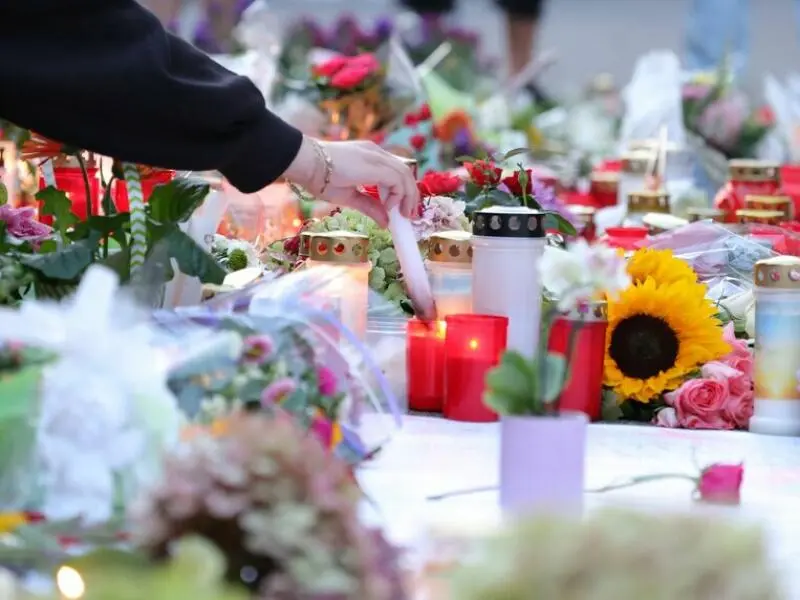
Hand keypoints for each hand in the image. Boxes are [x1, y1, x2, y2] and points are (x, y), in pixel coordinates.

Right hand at [283, 137, 418, 226]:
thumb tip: (386, 222)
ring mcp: (376, 156)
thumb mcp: (349, 196)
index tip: (402, 209)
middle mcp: (376, 153)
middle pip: (405, 173)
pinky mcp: (376, 164)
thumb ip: (369, 206)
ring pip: (404, 175)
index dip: (403, 190)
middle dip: (411, 195)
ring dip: (408, 197)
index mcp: (370, 157)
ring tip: (403, 215)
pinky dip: (398, 194)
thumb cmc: (320, 177)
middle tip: (409, 216)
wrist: (306, 164)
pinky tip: (388, 206)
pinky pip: (397, 179)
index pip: (396, 171)